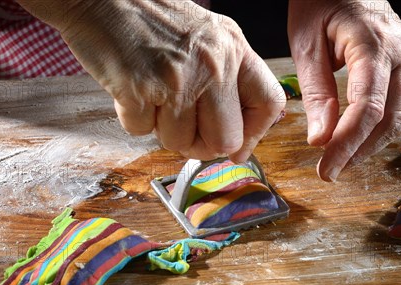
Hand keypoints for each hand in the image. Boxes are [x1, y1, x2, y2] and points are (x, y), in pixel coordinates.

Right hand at [17, 0, 285, 161]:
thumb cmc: (150, 20)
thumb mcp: (207, 37)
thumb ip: (227, 80)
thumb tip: (237, 144)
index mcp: (234, 49)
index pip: (268, 103)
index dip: (254, 135)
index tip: (237, 148)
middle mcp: (213, 64)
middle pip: (224, 140)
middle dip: (202, 144)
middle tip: (183, 127)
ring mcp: (177, 79)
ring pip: (180, 143)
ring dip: (162, 129)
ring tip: (152, 94)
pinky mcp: (140, 90)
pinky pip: (142, 132)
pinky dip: (134, 118)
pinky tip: (131, 89)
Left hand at [288, 0, 400, 180]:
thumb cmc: (321, 5)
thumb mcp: (307, 46)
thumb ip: (317, 93)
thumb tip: (320, 140)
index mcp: (374, 44)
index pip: (367, 108)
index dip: (347, 144)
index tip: (326, 168)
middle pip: (390, 119)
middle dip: (359, 152)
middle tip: (330, 171)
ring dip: (374, 145)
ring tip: (342, 159)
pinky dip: (386, 130)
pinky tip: (362, 140)